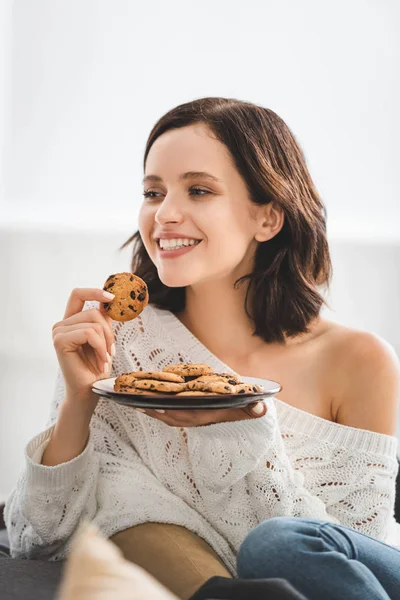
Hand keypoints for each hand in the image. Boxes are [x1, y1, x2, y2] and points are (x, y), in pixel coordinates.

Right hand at [52, 288, 115, 404]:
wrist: (88, 392)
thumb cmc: (95, 368)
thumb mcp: (104, 338)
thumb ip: (104, 320)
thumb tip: (110, 300)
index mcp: (71, 321)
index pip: (78, 294)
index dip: (95, 291)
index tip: (113, 297)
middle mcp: (61, 324)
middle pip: (94, 311)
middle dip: (109, 332)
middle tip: (111, 352)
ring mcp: (58, 332)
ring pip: (94, 323)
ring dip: (106, 343)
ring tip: (104, 359)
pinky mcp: (60, 341)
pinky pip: (90, 334)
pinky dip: (101, 348)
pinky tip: (100, 363)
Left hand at [136, 401, 267, 426]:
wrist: (241, 416)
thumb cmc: (240, 408)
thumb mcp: (247, 408)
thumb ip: (252, 408)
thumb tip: (260, 407)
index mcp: (202, 416)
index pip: (179, 414)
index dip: (162, 409)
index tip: (146, 403)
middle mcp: (192, 419)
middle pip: (164, 414)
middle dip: (146, 407)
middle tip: (126, 398)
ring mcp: (187, 417)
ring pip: (162, 414)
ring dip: (146, 407)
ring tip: (127, 398)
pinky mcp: (185, 415)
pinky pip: (164, 412)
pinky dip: (152, 407)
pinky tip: (140, 401)